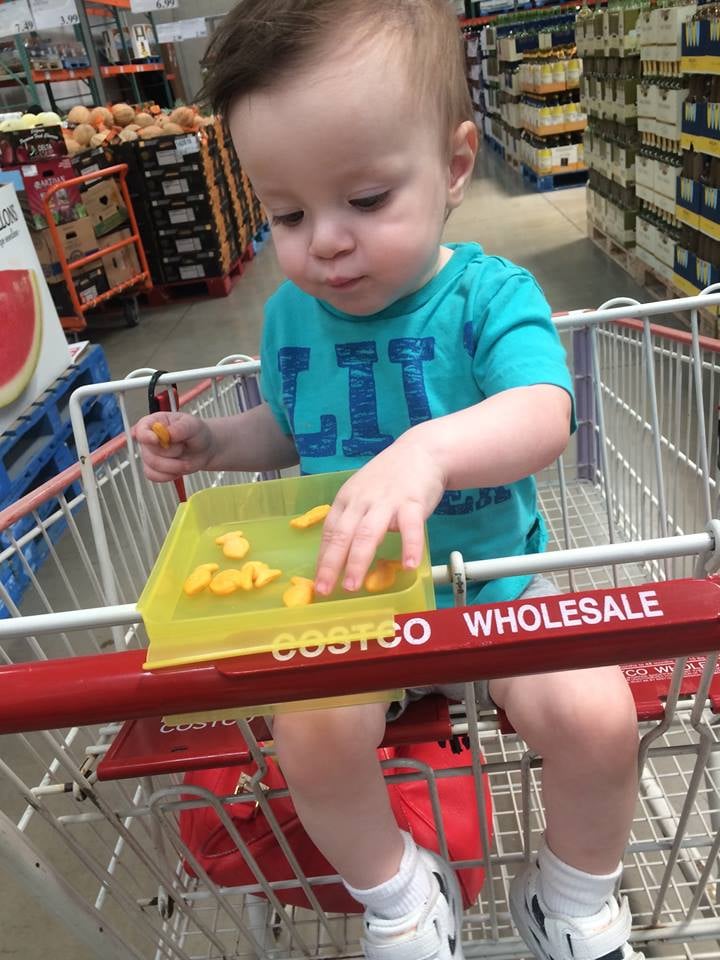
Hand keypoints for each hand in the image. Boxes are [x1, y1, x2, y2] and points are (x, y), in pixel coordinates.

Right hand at [136, 412, 214, 482]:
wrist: (203, 450)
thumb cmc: (196, 433)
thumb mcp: (193, 426)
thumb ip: (180, 428)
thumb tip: (168, 433)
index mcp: (154, 422)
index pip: (141, 429)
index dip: (146, 436)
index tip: (156, 440)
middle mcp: (149, 438)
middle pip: (148, 451)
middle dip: (171, 453)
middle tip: (184, 447)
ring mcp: (148, 454)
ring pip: (152, 465)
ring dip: (173, 466)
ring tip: (184, 459)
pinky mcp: (152, 468)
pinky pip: (153, 476)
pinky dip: (168, 475)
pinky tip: (177, 469)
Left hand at [314, 433, 445, 595]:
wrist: (421, 451)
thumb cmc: (389, 478)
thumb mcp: (363, 493)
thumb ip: (353, 518)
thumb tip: (341, 555)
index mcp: (347, 500)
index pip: (330, 532)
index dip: (323, 558)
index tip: (318, 582)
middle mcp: (362, 500)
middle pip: (343, 535)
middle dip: (332, 564)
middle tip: (325, 589)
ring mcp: (387, 501)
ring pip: (368, 533)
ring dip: (359, 560)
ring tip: (353, 585)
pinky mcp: (412, 502)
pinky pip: (410, 527)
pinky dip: (409, 546)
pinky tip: (408, 565)